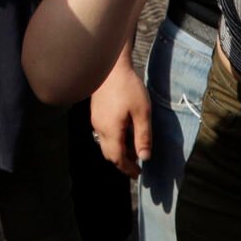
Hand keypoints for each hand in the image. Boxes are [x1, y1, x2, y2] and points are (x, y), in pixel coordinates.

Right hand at [90, 53, 151, 178]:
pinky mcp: (96, 112)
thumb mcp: (142, 113)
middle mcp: (100, 128)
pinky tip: (125, 132)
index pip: (117, 158)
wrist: (111, 66)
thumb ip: (143, 137)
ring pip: (105, 143)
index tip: (138, 174)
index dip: (127, 169)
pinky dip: (114, 139)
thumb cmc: (129, 88)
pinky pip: (104, 133)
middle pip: (109, 154)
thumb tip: (144, 158)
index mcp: (111, 131)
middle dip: (122, 162)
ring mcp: (96, 120)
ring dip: (118, 151)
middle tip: (136, 165)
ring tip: (133, 149)